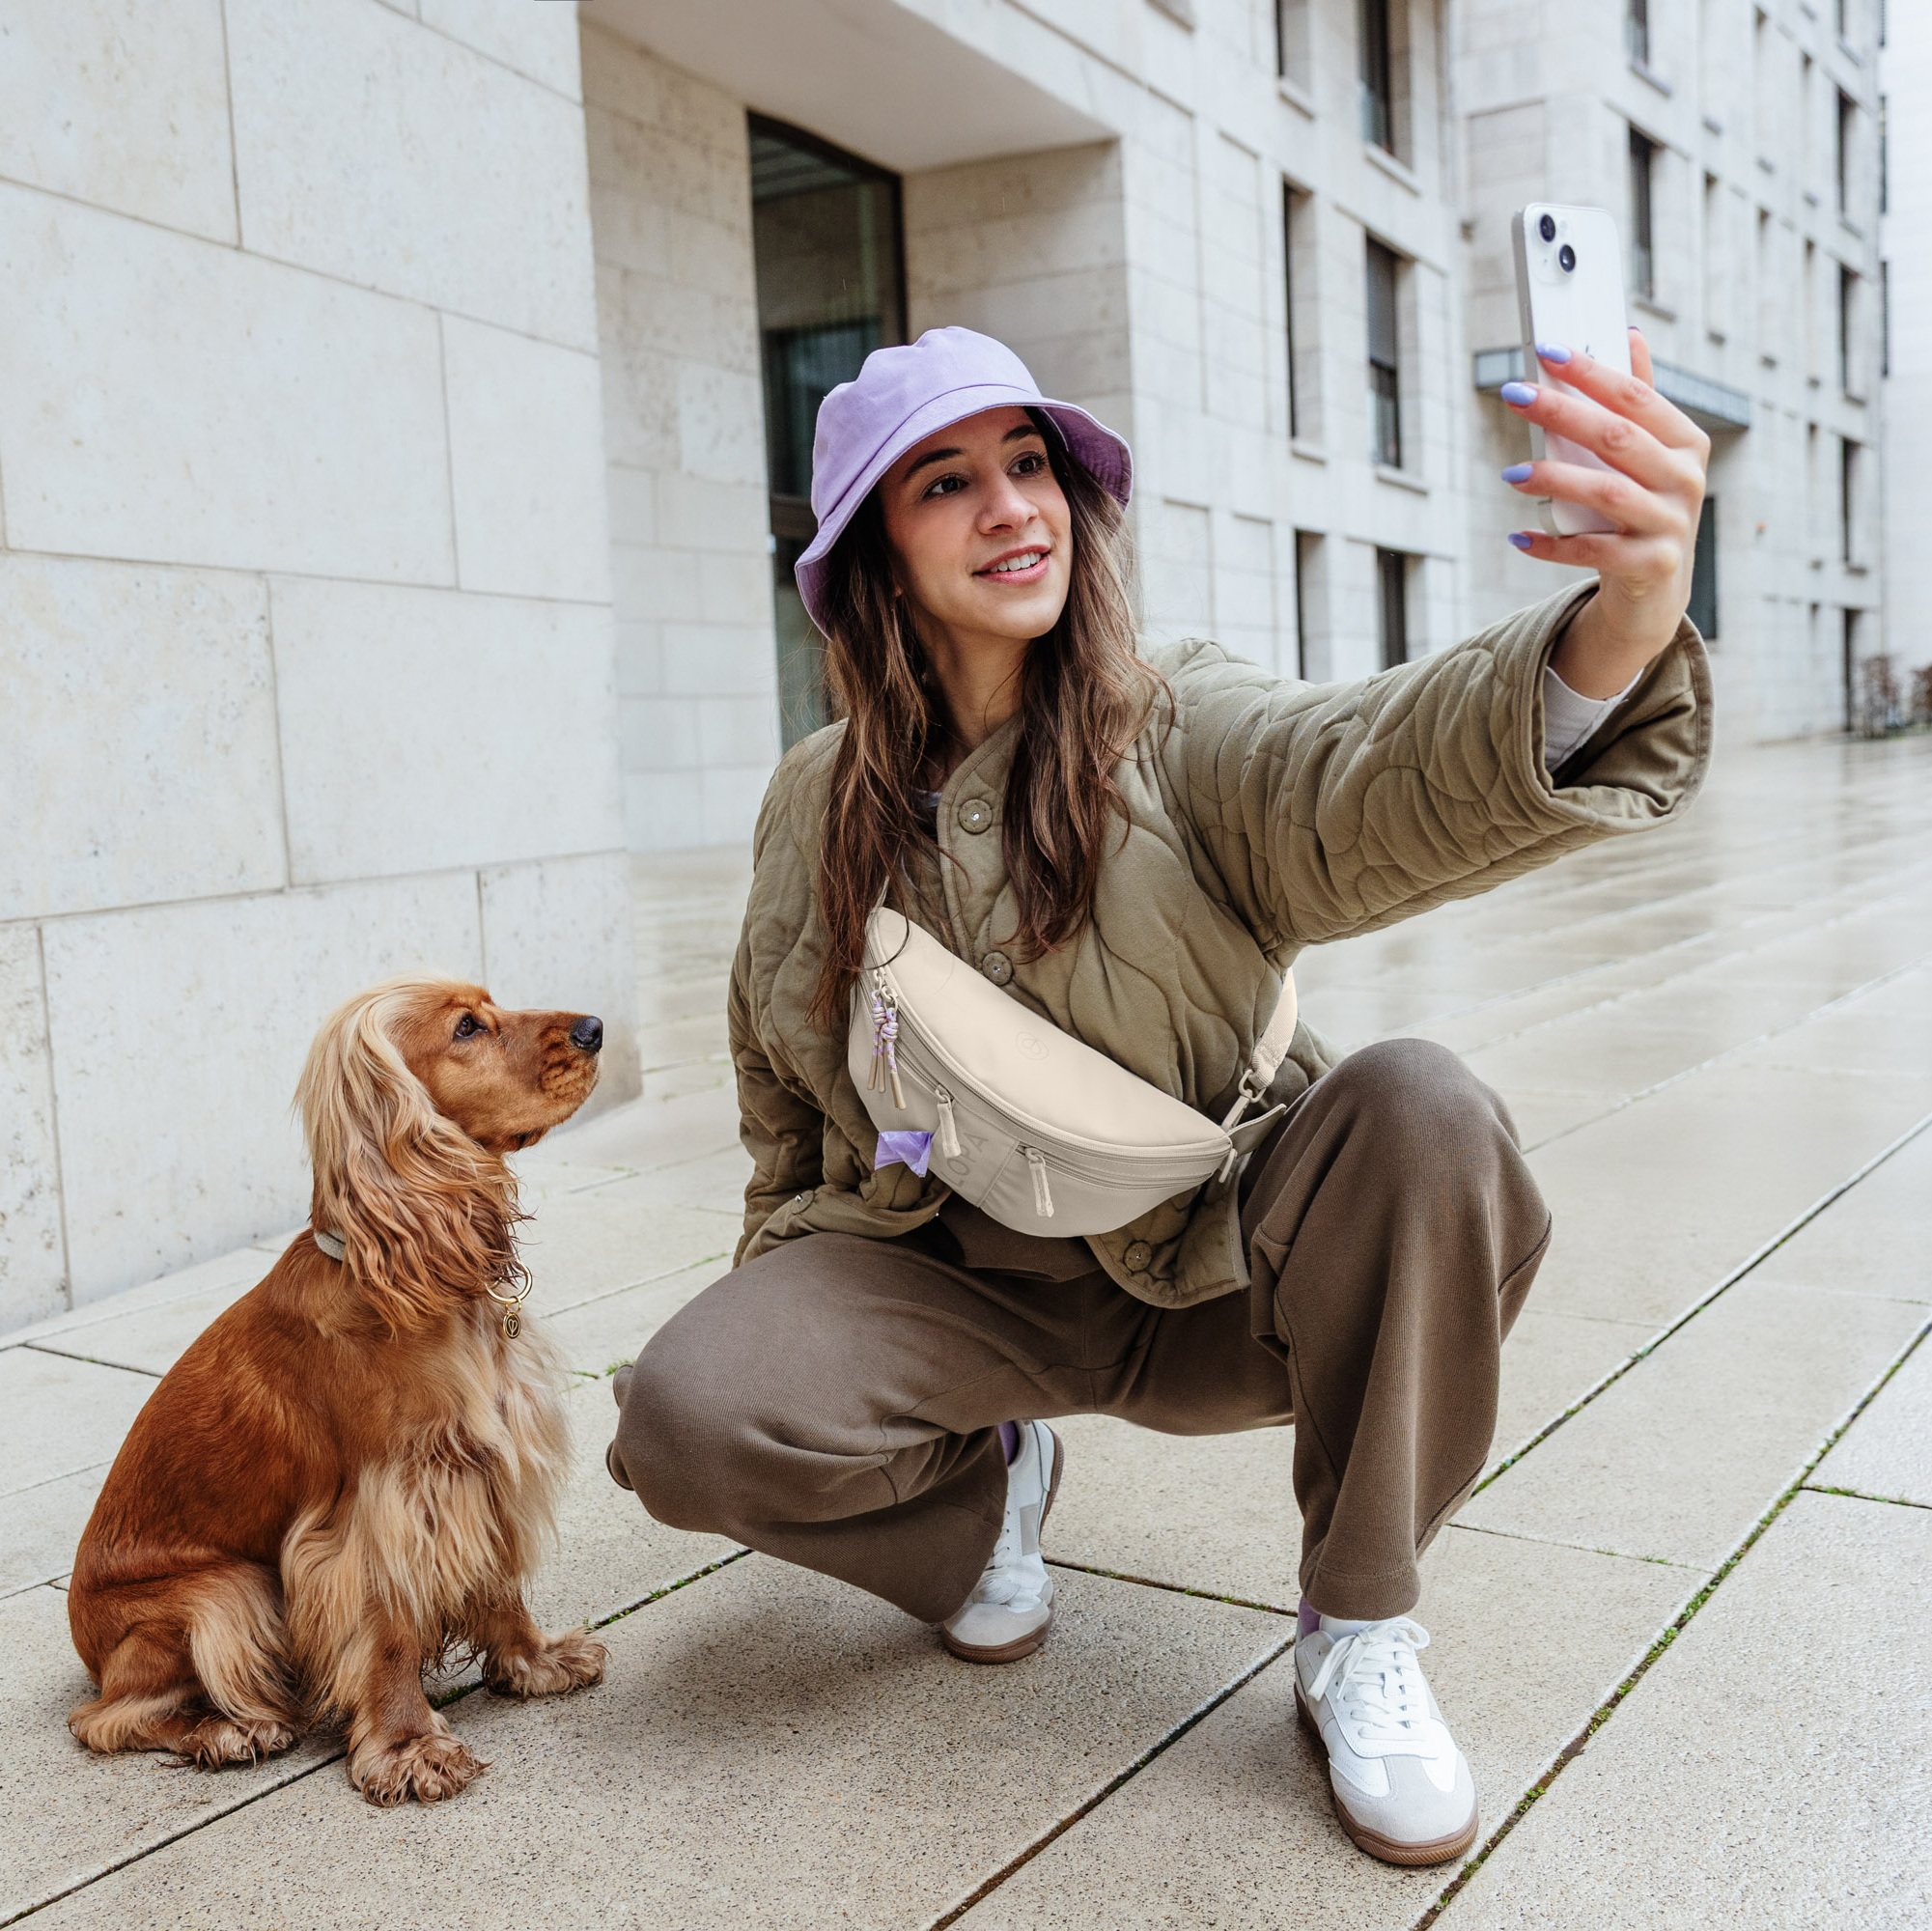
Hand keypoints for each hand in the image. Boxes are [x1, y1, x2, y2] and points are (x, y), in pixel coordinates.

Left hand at [1499, 329, 1709, 698]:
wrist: (1654, 592)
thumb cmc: (1643, 511)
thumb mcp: (1648, 457)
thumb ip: (1639, 402)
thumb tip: (1629, 335)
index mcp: (1687, 442)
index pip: (1636, 397)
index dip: (1591, 372)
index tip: (1546, 352)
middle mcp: (1686, 479)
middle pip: (1616, 437)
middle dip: (1562, 412)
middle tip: (1514, 394)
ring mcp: (1672, 524)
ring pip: (1606, 493)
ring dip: (1553, 479)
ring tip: (1510, 473)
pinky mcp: (1652, 565)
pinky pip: (1594, 551)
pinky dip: (1552, 545)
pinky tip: (1518, 536)